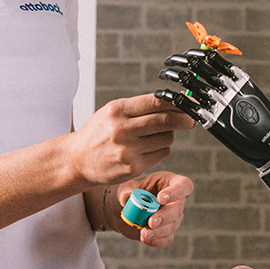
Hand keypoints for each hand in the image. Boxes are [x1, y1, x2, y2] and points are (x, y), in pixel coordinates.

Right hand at [70, 93, 193, 186]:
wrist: (78, 160)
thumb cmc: (99, 133)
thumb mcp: (112, 112)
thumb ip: (140, 107)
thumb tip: (174, 102)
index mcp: (117, 110)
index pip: (156, 101)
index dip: (177, 102)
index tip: (189, 103)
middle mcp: (122, 129)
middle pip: (166, 120)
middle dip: (184, 119)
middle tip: (191, 119)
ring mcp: (128, 150)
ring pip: (167, 138)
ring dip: (168, 135)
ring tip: (155, 135)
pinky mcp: (133, 167)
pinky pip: (161, 153)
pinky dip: (161, 149)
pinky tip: (147, 148)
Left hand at [107, 171, 192, 247]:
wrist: (126, 210)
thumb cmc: (131, 192)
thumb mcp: (126, 187)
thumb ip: (126, 191)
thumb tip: (126, 197)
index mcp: (170, 183)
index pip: (184, 185)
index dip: (176, 192)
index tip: (160, 198)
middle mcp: (176, 200)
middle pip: (178, 208)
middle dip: (165, 216)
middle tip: (151, 222)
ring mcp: (173, 217)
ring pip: (172, 225)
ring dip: (159, 231)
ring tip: (144, 233)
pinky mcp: (167, 232)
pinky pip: (167, 239)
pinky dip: (156, 240)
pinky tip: (145, 238)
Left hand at [154, 49, 269, 166]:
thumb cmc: (267, 124)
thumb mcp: (254, 97)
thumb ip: (239, 87)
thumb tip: (228, 79)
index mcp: (239, 78)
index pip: (212, 58)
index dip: (195, 54)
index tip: (185, 54)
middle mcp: (227, 87)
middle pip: (196, 66)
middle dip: (179, 61)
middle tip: (169, 61)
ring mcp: (218, 103)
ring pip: (188, 82)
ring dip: (172, 75)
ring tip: (163, 75)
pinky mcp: (211, 121)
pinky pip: (186, 104)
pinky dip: (171, 97)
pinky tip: (162, 94)